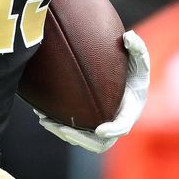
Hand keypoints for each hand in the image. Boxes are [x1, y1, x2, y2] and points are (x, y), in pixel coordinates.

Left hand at [37, 31, 151, 153]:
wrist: (123, 82)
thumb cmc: (133, 71)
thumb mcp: (138, 58)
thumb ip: (137, 48)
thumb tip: (128, 36)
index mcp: (129, 112)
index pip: (122, 127)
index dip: (112, 130)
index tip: (100, 130)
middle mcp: (114, 124)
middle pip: (99, 143)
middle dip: (81, 138)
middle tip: (64, 129)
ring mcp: (99, 128)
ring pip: (80, 140)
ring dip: (62, 133)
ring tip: (45, 121)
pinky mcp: (86, 126)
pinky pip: (71, 131)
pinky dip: (56, 125)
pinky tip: (40, 113)